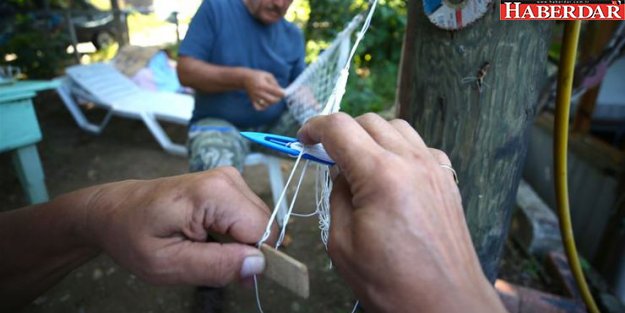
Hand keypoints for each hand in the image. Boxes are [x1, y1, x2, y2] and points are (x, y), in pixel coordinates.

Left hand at [82, 168, 273, 285]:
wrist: (115, 209)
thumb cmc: (133, 235)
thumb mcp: (168, 263)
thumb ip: (216, 266)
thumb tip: (259, 265)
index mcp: (215, 193)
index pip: (264, 231)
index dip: (255, 260)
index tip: (232, 276)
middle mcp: (228, 179)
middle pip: (265, 226)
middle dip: (246, 253)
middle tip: (210, 265)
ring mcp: (230, 179)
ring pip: (259, 223)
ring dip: (240, 245)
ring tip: (205, 250)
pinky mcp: (228, 184)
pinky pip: (248, 217)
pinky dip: (234, 235)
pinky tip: (209, 239)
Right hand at [243, 69, 283, 109]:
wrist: (245, 78)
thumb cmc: (258, 75)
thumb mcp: (268, 75)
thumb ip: (275, 83)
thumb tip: (281, 90)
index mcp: (263, 85)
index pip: (276, 92)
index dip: (282, 93)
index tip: (284, 93)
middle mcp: (259, 92)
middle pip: (272, 101)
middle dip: (278, 99)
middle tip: (278, 96)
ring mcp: (255, 98)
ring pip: (267, 105)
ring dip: (271, 102)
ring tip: (271, 97)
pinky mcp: (253, 101)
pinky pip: (259, 108)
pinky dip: (264, 107)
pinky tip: (265, 102)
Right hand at [297, 113, 504, 312]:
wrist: (445, 303)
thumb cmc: (391, 282)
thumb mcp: (342, 243)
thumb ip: (337, 196)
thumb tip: (341, 173)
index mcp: (381, 175)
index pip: (340, 128)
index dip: (315, 127)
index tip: (304, 138)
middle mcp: (411, 161)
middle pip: (369, 120)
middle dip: (342, 131)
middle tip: (327, 155)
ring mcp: (435, 168)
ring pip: (397, 126)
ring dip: (371, 135)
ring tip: (359, 162)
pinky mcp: (448, 180)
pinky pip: (419, 146)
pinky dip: (399, 149)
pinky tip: (391, 174)